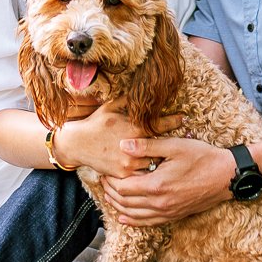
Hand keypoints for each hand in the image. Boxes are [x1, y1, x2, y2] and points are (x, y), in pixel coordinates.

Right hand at [54, 108, 182, 177]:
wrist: (77, 144)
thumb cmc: (96, 123)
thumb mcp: (111, 106)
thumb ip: (129, 99)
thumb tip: (142, 85)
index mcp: (132, 127)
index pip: (159, 125)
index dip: (173, 121)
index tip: (184, 118)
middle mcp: (133, 145)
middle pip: (160, 147)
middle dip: (169, 146)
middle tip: (181, 143)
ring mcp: (128, 162)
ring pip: (153, 163)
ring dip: (159, 160)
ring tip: (170, 160)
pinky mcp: (123, 174)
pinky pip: (142, 175)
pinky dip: (148, 173)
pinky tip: (154, 172)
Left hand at [101, 137, 237, 224]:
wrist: (226, 176)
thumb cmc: (202, 157)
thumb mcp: (174, 146)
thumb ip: (147, 146)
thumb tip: (123, 145)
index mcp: (157, 185)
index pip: (123, 188)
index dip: (110, 181)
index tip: (103, 172)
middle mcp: (160, 203)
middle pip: (125, 203)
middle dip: (110, 193)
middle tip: (102, 182)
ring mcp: (167, 212)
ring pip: (134, 215)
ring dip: (118, 207)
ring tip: (108, 196)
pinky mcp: (174, 216)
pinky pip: (148, 223)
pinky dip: (133, 221)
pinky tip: (124, 217)